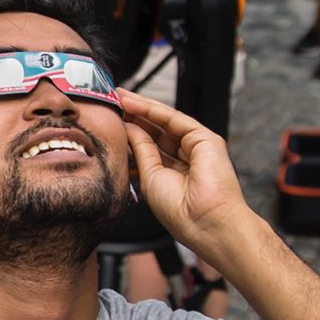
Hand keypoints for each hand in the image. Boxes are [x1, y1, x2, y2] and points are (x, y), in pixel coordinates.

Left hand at [119, 89, 255, 250]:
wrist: (203, 221)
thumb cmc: (178, 210)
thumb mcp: (150, 175)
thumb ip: (141, 149)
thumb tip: (129, 127)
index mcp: (174, 172)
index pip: (150, 145)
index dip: (131, 130)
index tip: (112, 118)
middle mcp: (187, 157)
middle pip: (158, 130)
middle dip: (135, 115)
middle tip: (113, 101)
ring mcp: (198, 147)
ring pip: (166, 121)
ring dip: (142, 108)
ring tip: (119, 97)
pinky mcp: (206, 139)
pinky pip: (175, 119)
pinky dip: (153, 109)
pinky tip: (134, 103)